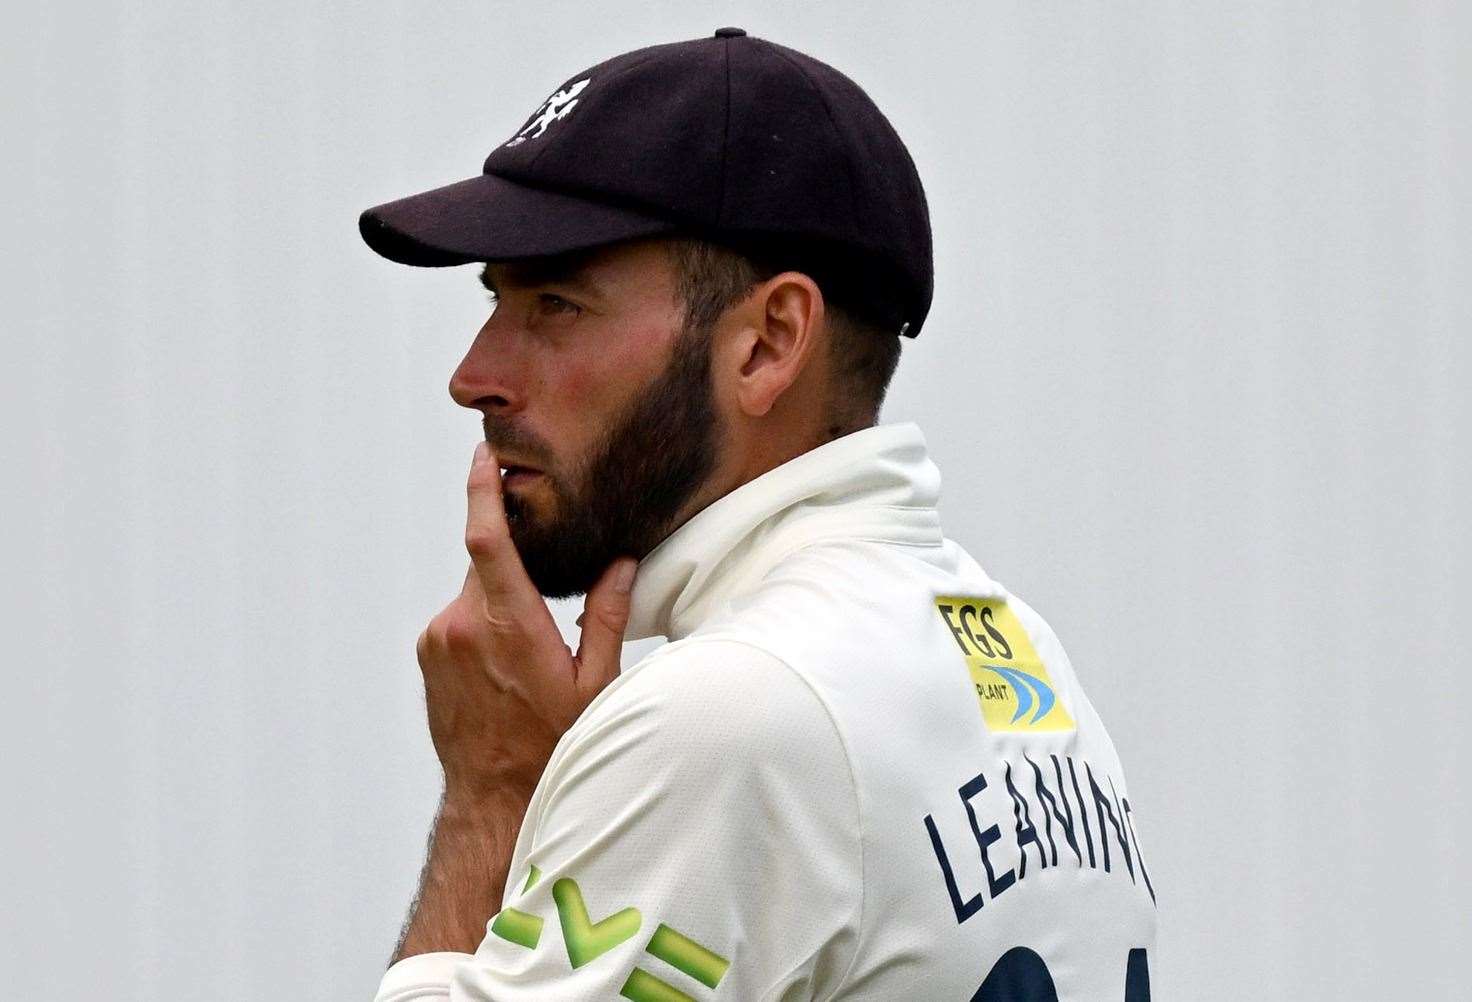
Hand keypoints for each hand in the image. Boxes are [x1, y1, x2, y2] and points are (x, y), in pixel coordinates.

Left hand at [414, 440, 636, 802]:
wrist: (492, 798)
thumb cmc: (550, 746)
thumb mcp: (595, 686)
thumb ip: (606, 617)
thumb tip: (621, 563)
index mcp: (508, 626)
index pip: (486, 540)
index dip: (483, 491)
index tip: (485, 456)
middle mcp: (462, 625)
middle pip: (486, 562)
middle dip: (516, 558)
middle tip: (547, 585)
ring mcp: (438, 638)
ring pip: (475, 591)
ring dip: (502, 600)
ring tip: (531, 650)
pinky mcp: (427, 652)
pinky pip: (459, 617)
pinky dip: (484, 621)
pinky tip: (507, 664)